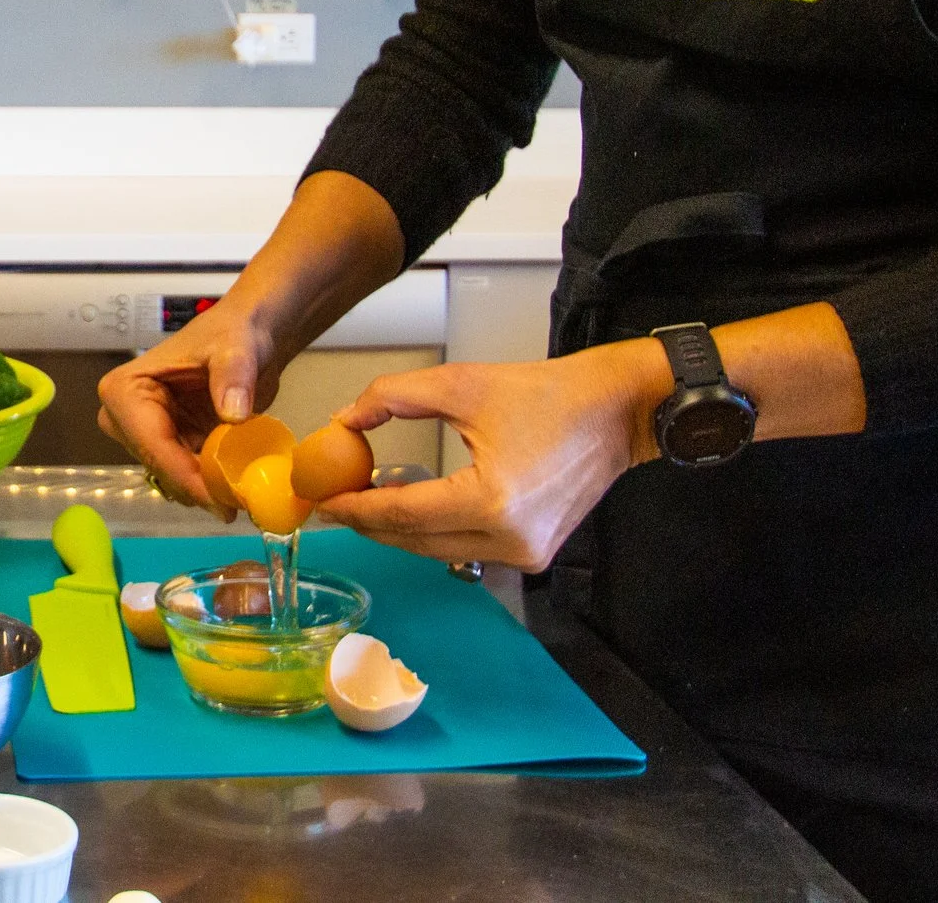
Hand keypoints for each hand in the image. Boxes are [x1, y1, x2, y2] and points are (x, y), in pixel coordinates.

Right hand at [96, 302, 287, 513]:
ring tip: (243, 494)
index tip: (220, 500)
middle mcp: (125, 417)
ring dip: (204, 489)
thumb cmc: (233, 334)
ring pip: (171, 478)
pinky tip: (237, 486)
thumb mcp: (236, 349)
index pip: (151, 443)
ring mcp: (146, 435)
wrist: (250, 337)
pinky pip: (185, 476)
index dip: (185, 475)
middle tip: (236, 504)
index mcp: (125, 389)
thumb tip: (233, 414)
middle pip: (158, 466)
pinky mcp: (169, 446)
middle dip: (195, 487)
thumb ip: (233, 377)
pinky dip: (210, 484)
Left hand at [315, 340, 668, 571]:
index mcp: (491, 502)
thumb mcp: (461, 383)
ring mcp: (525, 554)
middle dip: (369, 521)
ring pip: (438, 549)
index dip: (355, 508)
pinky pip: (466, 547)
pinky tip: (412, 503)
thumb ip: (392, 398)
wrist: (615, 412)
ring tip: (366, 498)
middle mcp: (509, 540)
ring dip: (400, 527)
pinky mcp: (535, 554)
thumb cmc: (548, 395)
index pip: (401, 514)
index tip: (321, 499)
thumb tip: (344, 419)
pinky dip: (435, 529)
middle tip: (334, 500)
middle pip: (414, 540)